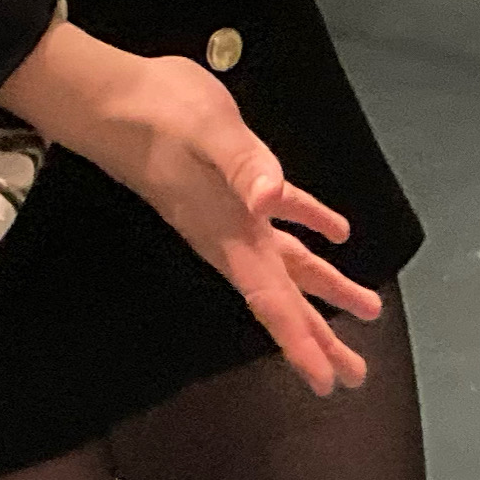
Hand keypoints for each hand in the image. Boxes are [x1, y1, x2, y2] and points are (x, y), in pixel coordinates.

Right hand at [0, 21, 377, 394]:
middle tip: (354, 375)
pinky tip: (337, 232)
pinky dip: (310, 224)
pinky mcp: (232, 183)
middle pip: (283, 298)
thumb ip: (244, 166)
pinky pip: (281, 215)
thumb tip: (271, 202)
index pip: (271, 299)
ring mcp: (231, 212)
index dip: (298, 341)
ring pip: (288, 263)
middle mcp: (232, 234)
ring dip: (325, 288)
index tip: (324, 382)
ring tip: (366, 309)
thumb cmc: (161, 113)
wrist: (113, 98)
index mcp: (230, 233)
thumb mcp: (209, 132)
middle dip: (318, 336)